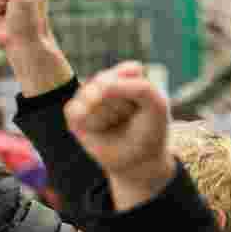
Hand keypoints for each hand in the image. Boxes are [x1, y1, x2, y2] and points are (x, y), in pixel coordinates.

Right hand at [65, 61, 176, 211]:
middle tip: (130, 117)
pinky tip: (102, 128)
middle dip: (123, 105)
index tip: (146, 105)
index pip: (130, 70)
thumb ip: (136, 86)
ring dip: (108, 115)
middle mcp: (105, 80)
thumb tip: (96, 90)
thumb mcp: (156, 104)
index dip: (140, 91)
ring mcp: (88, 95)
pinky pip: (77, 111)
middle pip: (109, 83)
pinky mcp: (74, 113)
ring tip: (116, 123)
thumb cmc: (150, 130)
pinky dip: (92, 123)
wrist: (139, 161)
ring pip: (92, 96)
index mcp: (127, 73)